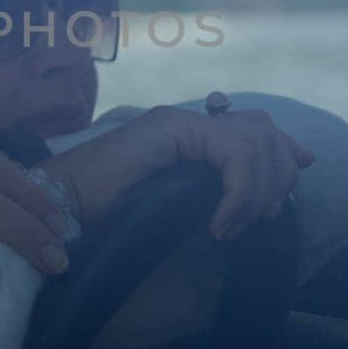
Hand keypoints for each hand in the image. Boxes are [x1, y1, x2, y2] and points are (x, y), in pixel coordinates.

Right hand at [41, 105, 314, 241]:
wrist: (62, 211)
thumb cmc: (110, 219)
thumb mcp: (180, 211)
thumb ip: (218, 201)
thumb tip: (267, 209)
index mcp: (193, 136)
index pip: (258, 129)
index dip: (284, 156)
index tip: (285, 199)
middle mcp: (190, 121)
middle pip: (265, 130)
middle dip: (276, 180)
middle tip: (257, 223)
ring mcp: (180, 121)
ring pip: (255, 139)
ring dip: (256, 191)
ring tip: (230, 227)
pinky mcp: (172, 128)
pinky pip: (232, 152)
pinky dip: (238, 192)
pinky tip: (220, 223)